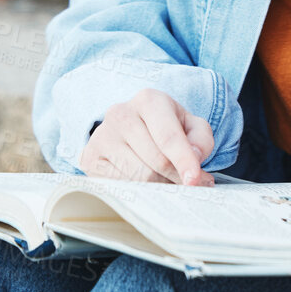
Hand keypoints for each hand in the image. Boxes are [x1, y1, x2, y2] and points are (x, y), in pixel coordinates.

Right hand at [78, 88, 214, 185]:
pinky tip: (146, 185)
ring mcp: (102, 136)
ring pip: (138, 176)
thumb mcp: (189, 124)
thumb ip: (201, 139)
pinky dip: (138, 191)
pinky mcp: (89, 158)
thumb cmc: (165, 126)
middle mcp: (121, 113)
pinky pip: (119, 185)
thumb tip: (194, 158)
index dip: (184, 160)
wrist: (128, 126)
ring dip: (159, 187)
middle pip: (155, 161)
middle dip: (175, 178)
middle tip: (187, 186)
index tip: (194, 180)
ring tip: (169, 184)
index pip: (168, 137)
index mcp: (149, 100)